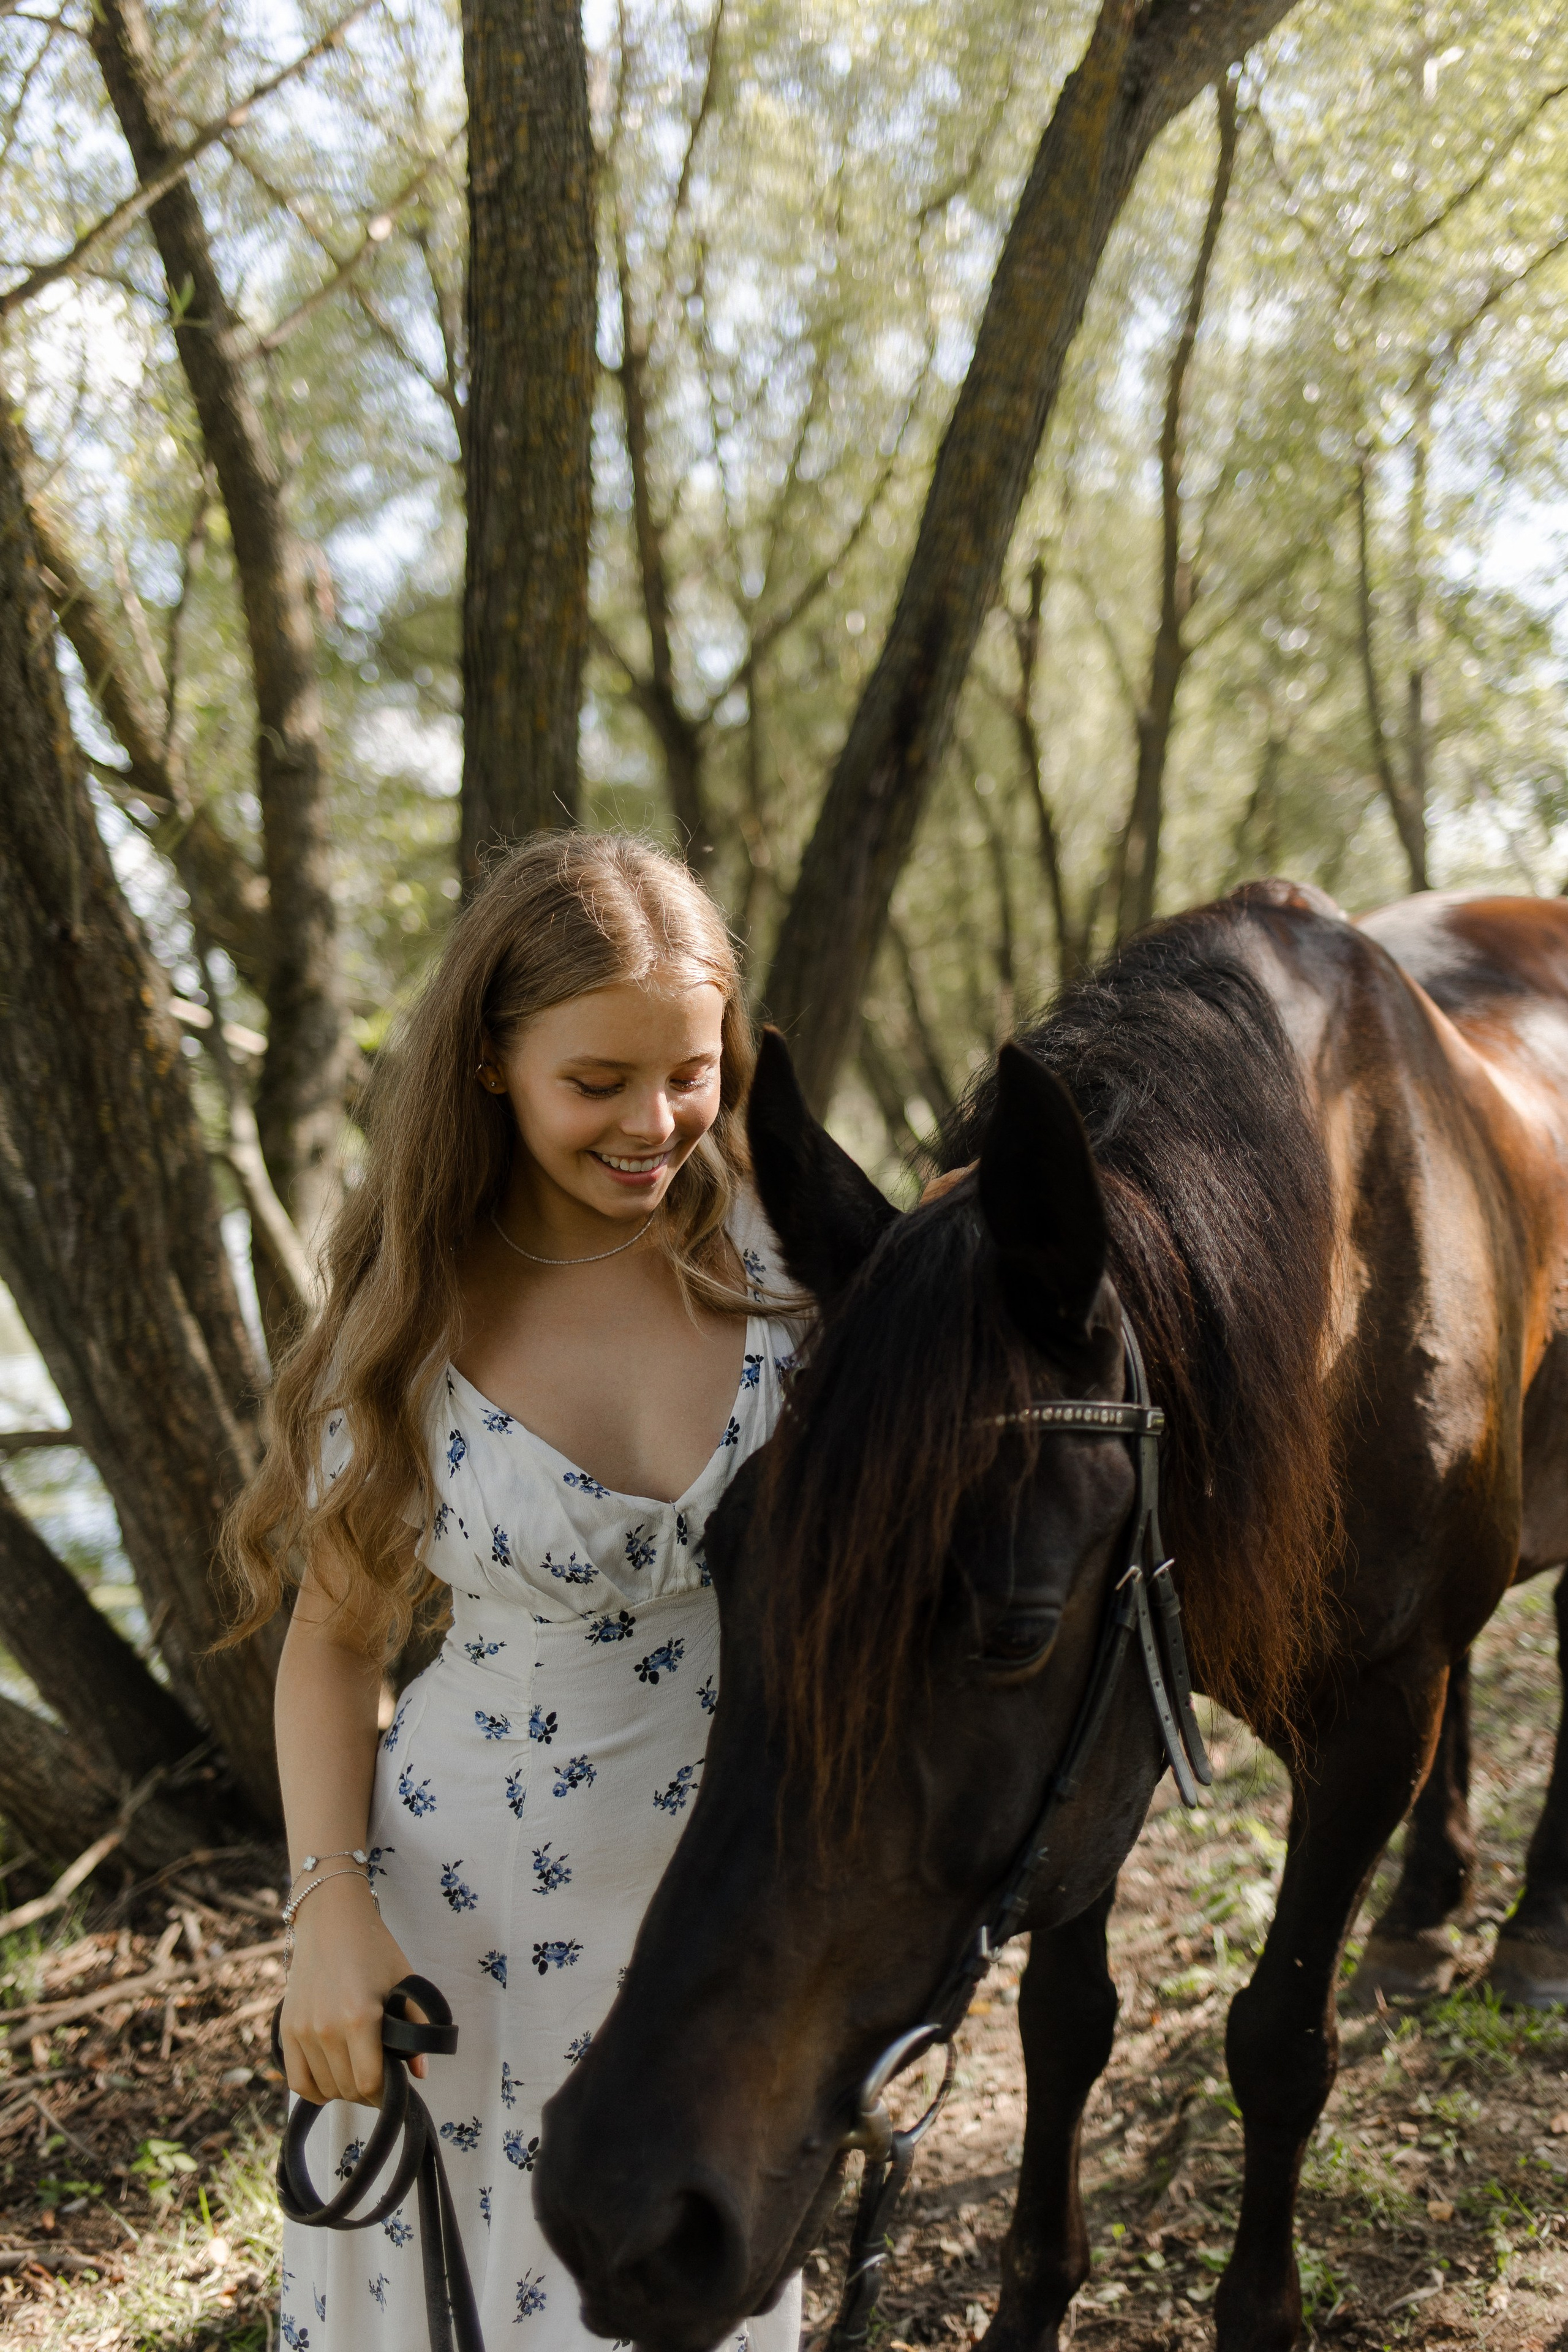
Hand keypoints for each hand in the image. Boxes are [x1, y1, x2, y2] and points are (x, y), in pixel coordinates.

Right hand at [279, 1873, 428, 2106]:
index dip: (385, 2094)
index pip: (369, 2083)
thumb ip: (417, 2027)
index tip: (396, 2088)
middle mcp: (327, 2029)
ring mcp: (303, 2030)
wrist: (331, 1920)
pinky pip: (297, 2081)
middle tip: (380, 2079)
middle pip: (347, 2089)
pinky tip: (331, 2082)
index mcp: (361, 2018)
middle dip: (368, 2092)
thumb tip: (420, 2073)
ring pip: (324, 2088)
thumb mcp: (404, 1982)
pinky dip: (315, 2090)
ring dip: (344, 2090)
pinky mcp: (287, 2029)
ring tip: (358, 2074)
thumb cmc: (374, 1950)